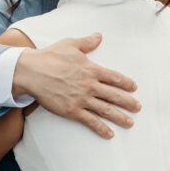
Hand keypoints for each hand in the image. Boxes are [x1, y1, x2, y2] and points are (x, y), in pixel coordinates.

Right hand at [12, 33, 139, 138]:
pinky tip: (109, 134)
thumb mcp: (70, 44)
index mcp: (91, 69)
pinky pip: (90, 121)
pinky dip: (101, 128)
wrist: (31, 72)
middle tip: (138, 108)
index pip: (114, 77)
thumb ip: (87, 42)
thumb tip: (99, 36)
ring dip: (119, 117)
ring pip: (105, 110)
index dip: (126, 83)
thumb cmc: (49, 56)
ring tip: (130, 123)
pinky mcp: (71, 110)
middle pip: (114, 95)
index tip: (134, 88)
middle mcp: (89, 85)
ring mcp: (81, 99)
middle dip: (128, 102)